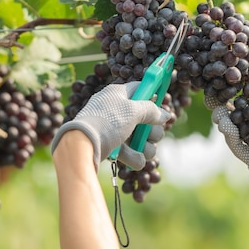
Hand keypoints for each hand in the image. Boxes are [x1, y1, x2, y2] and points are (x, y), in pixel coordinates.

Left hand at [51, 82, 169, 170]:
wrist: (83, 145)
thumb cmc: (107, 122)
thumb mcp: (132, 111)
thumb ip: (151, 110)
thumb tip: (166, 114)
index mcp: (118, 94)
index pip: (140, 88)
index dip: (153, 94)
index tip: (163, 102)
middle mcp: (116, 109)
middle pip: (145, 117)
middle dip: (152, 130)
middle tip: (150, 134)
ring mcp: (114, 128)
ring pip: (141, 137)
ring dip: (146, 146)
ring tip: (143, 150)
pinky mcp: (111, 145)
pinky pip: (130, 151)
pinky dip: (134, 156)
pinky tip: (133, 160)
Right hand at [211, 78, 248, 207]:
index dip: (247, 93)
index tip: (235, 82)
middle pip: (244, 116)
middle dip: (231, 107)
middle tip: (217, 97)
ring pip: (237, 130)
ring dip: (227, 120)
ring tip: (218, 112)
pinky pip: (238, 147)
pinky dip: (230, 137)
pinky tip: (226, 127)